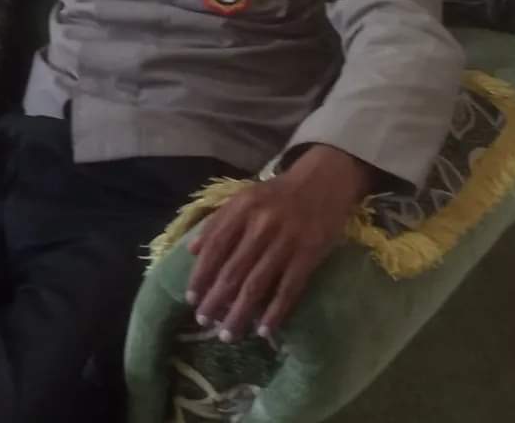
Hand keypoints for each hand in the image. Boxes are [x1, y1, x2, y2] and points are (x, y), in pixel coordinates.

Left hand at [185, 145, 376, 342]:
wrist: (323, 181)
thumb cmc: (278, 193)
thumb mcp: (244, 197)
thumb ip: (218, 221)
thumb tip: (192, 251)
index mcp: (242, 208)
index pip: (214, 247)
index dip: (201, 274)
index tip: (191, 298)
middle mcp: (261, 225)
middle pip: (233, 271)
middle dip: (216, 300)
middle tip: (204, 322)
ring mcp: (286, 241)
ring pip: (257, 285)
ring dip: (240, 313)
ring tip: (228, 334)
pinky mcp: (309, 254)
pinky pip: (288, 289)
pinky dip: (275, 312)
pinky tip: (264, 330)